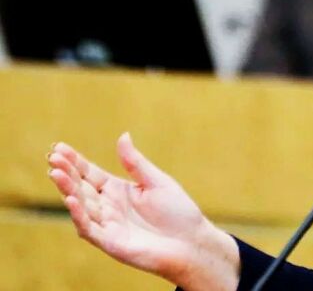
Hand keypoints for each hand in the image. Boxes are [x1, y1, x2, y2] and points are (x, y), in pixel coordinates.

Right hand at [47, 133, 238, 289]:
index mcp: (118, 190)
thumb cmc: (177, 212)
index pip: (90, 174)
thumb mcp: (157, 181)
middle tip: (52, 157)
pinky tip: (71, 200)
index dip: (75, 162)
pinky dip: (79, 215)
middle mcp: (108, 207)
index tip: (59, 147)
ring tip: (56, 173)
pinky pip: (90, 228)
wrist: (192, 243)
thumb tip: (123, 135)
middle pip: (81, 187)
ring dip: (68, 190)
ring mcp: (107, 224)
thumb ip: (135, 163)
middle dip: (65, 173)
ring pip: (81, 206)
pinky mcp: (110, 242)